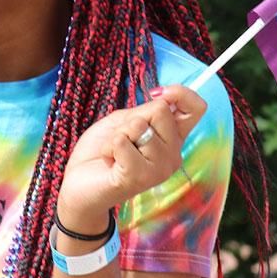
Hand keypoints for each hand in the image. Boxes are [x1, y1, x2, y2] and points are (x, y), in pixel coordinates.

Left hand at [56, 85, 205, 231]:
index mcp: (173, 138)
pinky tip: (110, 161)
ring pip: (138, 125)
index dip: (181, 93)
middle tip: (121, 139)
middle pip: (161, 110)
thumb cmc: (103, 150)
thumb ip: (148, 110)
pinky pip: (122, 141)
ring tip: (114, 153)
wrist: (80, 184)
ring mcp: (160, 169)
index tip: (157, 94)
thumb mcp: (126, 120)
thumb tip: (165, 97)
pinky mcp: (140, 178)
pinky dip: (109, 146)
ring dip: (117, 134)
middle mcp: (173, 155)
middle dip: (132, 118)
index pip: (196, 108)